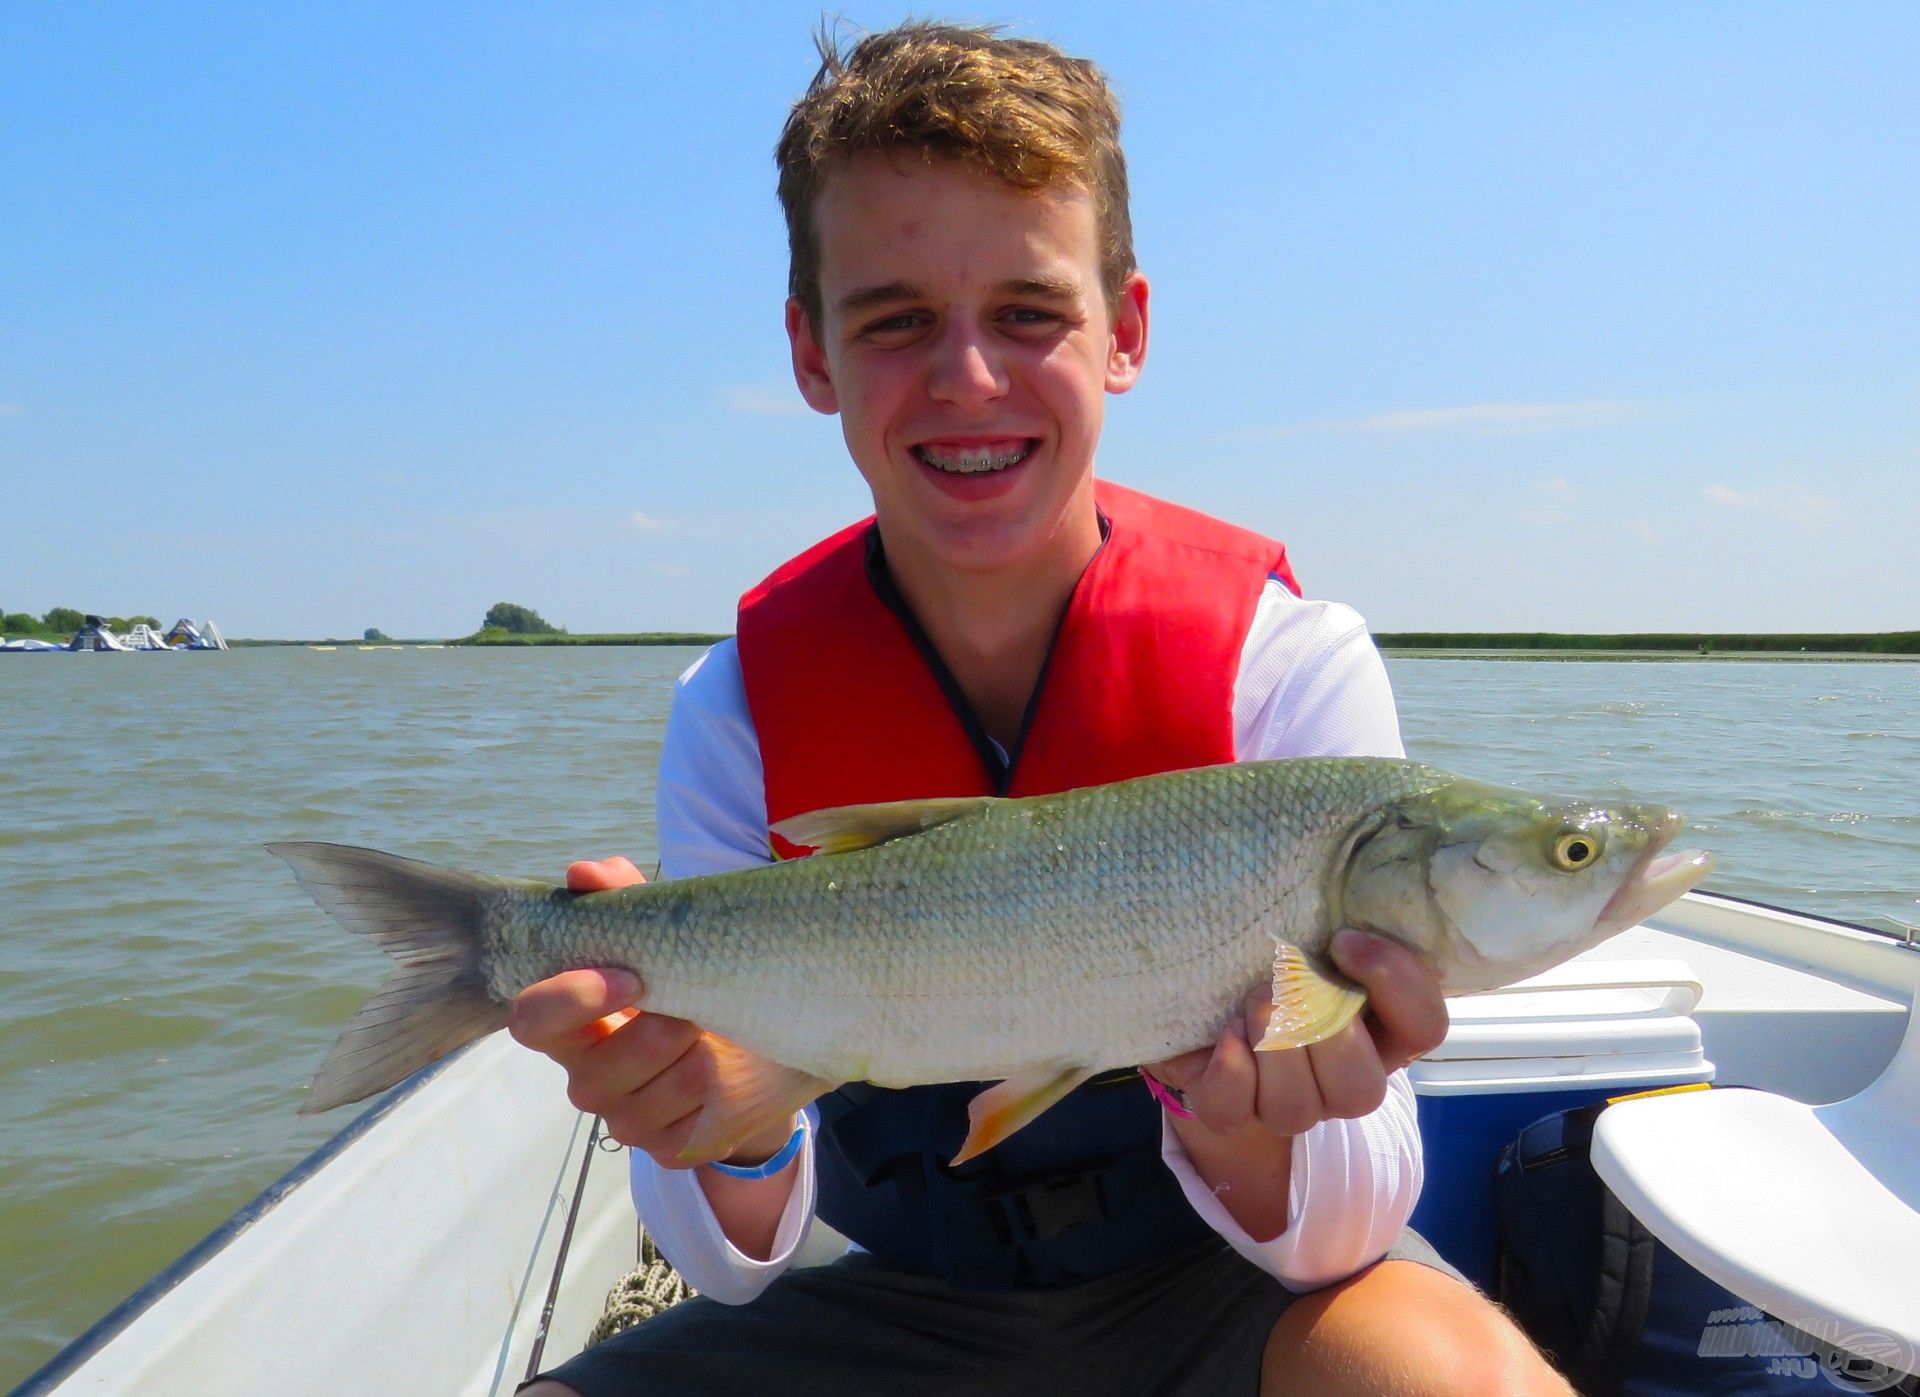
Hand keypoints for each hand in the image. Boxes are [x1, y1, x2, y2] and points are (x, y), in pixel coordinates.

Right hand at [505, 857, 794, 1168]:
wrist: (757, 1042)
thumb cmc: (692, 978)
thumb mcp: (665, 935)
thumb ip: (623, 897)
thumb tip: (585, 873)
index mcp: (570, 1024)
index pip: (531, 1019)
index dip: (571, 998)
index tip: (632, 975)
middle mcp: (587, 1077)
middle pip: (602, 1068)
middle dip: (660, 1032)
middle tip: (697, 1008)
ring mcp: (624, 1118)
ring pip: (652, 1099)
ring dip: (696, 1060)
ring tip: (717, 1034)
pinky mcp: (667, 1147)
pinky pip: (683, 1131)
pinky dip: (713, 1096)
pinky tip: (724, 1073)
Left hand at [1146, 929, 1447, 1140]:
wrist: (1201, 977)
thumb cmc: (1273, 942)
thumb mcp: (1315, 919)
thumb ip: (1347, 910)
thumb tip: (1355, 901)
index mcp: (1381, 1027)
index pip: (1425, 1027)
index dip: (1395, 985)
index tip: (1344, 940)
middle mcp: (1341, 1076)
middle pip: (1361, 1090)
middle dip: (1322, 1030)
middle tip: (1286, 978)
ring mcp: (1287, 1102)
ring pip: (1297, 1108)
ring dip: (1271, 1046)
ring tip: (1252, 998)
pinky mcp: (1228, 1107)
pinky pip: (1234, 1114)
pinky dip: (1230, 1073)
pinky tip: (1225, 1035)